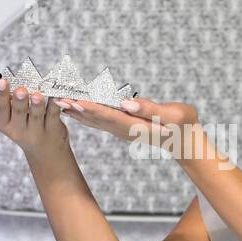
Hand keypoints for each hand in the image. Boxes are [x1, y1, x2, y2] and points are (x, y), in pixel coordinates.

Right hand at [0, 78, 69, 157]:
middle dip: (18, 101)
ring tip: (37, 95)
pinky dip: (55, 106)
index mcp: (4, 123)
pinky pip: (54, 116)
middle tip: (20, 90)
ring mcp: (37, 131)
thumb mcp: (4, 118)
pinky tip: (55, 96)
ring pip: (36, 117)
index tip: (0, 81)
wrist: (45, 151)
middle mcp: (18, 130)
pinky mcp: (53, 130)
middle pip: (17, 114)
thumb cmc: (22, 126)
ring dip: (36, 105)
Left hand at [56, 95, 198, 149]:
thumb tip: (127, 104)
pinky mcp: (122, 127)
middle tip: (56, 97)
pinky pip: (99, 120)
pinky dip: (84, 113)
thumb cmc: (184, 126)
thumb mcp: (175, 116)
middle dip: (76, 108)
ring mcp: (122, 130)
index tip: (75, 100)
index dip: (91, 107)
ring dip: (76, 110)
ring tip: (58, 101)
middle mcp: (124, 130)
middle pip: (96, 118)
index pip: (110, 115)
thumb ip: (151, 109)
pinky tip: (73, 108)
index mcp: (136, 126)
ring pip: (94, 120)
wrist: (185, 142)